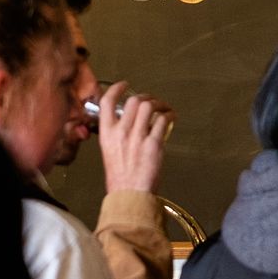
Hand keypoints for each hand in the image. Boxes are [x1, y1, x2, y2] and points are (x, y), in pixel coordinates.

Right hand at [96, 80, 172, 194]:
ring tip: (164, 109)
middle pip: (135, 101)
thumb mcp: (110, 150)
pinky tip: (171, 118)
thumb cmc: (120, 176)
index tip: (125, 85)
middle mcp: (121, 132)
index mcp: (106, 133)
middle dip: (147, 97)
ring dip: (160, 104)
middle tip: (152, 101)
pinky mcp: (153, 143)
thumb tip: (129, 122)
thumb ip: (117, 134)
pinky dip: (169, 115)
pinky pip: (163, 120)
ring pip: (150, 106)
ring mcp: (137, 137)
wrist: (129, 193)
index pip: (107, 103)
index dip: (117, 89)